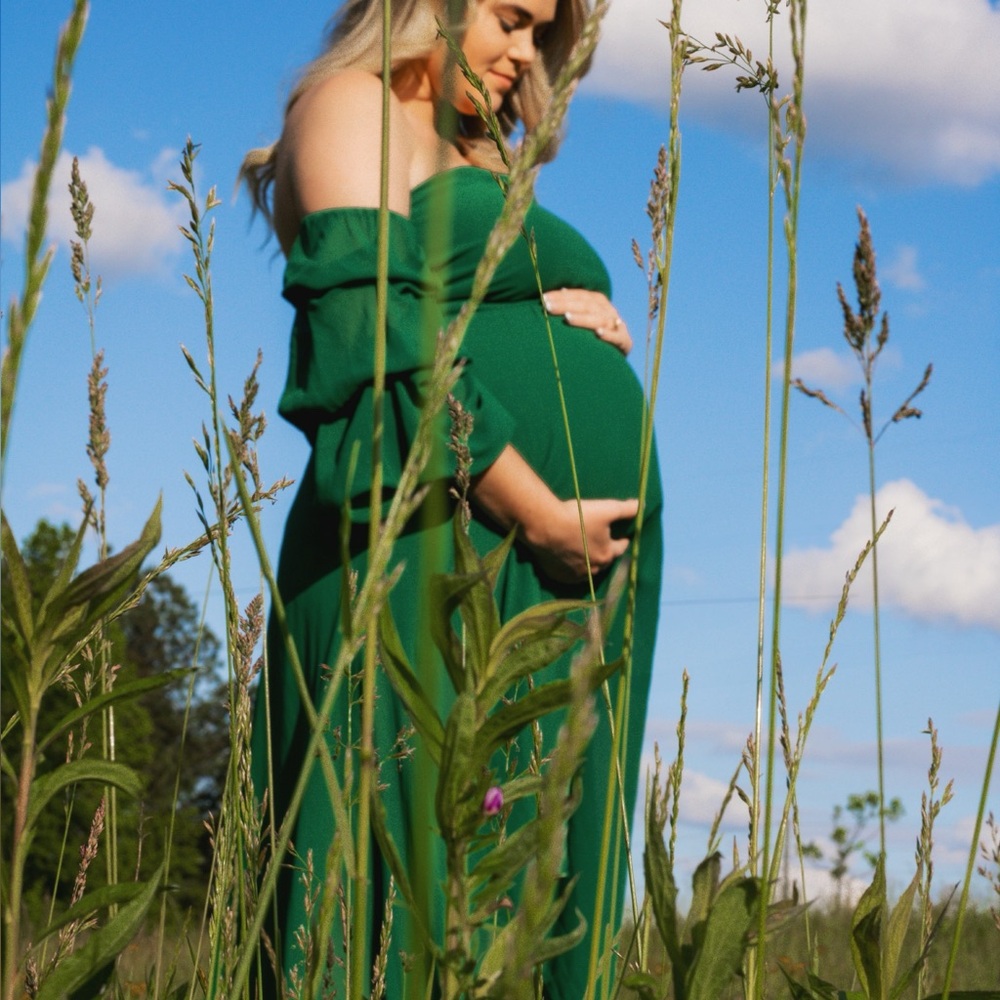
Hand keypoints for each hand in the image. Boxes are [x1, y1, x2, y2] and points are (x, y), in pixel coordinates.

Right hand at [524, 497, 638, 583]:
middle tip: (602, 541)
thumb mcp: (607, 508)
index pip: (621, 548)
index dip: (622, 540)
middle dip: (605, 551)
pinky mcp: (557, 574)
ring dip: (588, 561)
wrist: (543, 525)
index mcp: (606, 554)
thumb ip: (627, 509)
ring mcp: (573, 574)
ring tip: (584, 550)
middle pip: (604, 560)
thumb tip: (642, 505)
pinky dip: (570, 566)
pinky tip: (567, 557)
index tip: (622, 536)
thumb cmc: (577, 516)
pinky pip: (567, 572)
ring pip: (586, 569)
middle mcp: (593, 569)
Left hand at [542, 288, 632, 354]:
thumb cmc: (591, 338)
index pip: (580, 295)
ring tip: (567, 318)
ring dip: (584, 318)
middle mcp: (608, 311)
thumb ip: (572, 309)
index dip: (563, 295)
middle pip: (588, 305)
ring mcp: (618, 326)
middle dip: (567, 305)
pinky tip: (598, 334)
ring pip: (600, 319)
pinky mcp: (625, 342)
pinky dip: (609, 335)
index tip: (544, 298)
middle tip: (548, 307)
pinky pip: (617, 337)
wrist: (613, 358)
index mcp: (598, 303)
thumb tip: (550, 296)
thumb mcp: (583, 320)